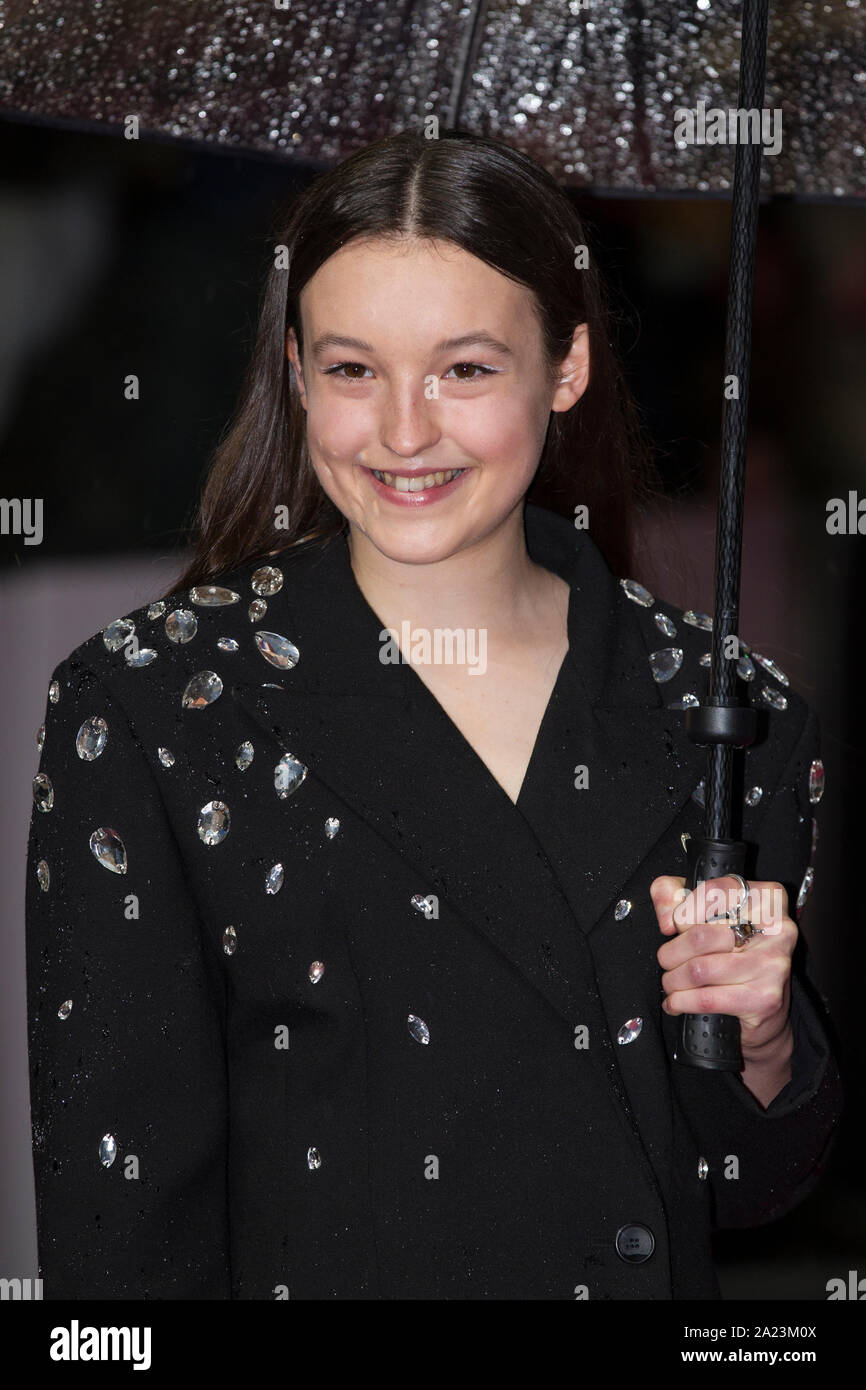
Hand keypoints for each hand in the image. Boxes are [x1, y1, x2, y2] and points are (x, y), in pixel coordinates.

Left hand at [650, 874, 795, 1072]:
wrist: (765, 1001)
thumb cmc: (733, 947)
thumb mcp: (702, 907)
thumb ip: (671, 893)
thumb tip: (667, 920)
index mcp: (766, 897)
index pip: (712, 893)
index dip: (682, 911)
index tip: (674, 926)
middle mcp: (777, 928)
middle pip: (700, 936)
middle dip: (671, 952)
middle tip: (667, 960)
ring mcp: (773, 964)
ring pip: (700, 970)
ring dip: (673, 980)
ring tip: (671, 981)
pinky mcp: (765, 998)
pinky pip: (707, 999)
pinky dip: (681, 1002)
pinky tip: (676, 1001)